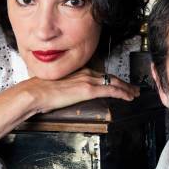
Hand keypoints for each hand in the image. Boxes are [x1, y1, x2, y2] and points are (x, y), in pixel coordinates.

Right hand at [22, 68, 140, 113]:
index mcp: (78, 72)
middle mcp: (85, 73)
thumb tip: (68, 96)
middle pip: (110, 77)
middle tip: (133, 88)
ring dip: (126, 88)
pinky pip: (111, 90)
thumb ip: (67, 90)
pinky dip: (122, 93)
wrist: (34, 93)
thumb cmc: (40, 92)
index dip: (112, 79)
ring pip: (114, 83)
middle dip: (124, 83)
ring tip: (134, 93)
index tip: (119, 83)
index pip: (100, 74)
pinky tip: (128, 97)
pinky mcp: (88, 90)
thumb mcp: (56, 88)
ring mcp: (88, 80)